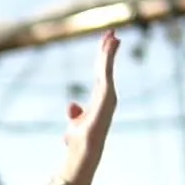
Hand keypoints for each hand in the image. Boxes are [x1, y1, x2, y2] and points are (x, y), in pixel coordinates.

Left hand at [62, 31, 120, 184]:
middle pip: (106, 68)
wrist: (82, 153)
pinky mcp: (107, 97)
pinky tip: (109, 47)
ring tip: (112, 35)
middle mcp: (106, 96)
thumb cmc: (79, 142)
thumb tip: (72, 105)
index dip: (103, 58)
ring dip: (110, 51)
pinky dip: (108, 60)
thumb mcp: (74, 124)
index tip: (106, 42)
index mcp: (99, 99)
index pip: (101, 74)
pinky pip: (106, 74)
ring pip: (107, 69)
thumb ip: (75, 113)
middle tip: (111, 32)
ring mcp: (108, 97)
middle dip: (108, 50)